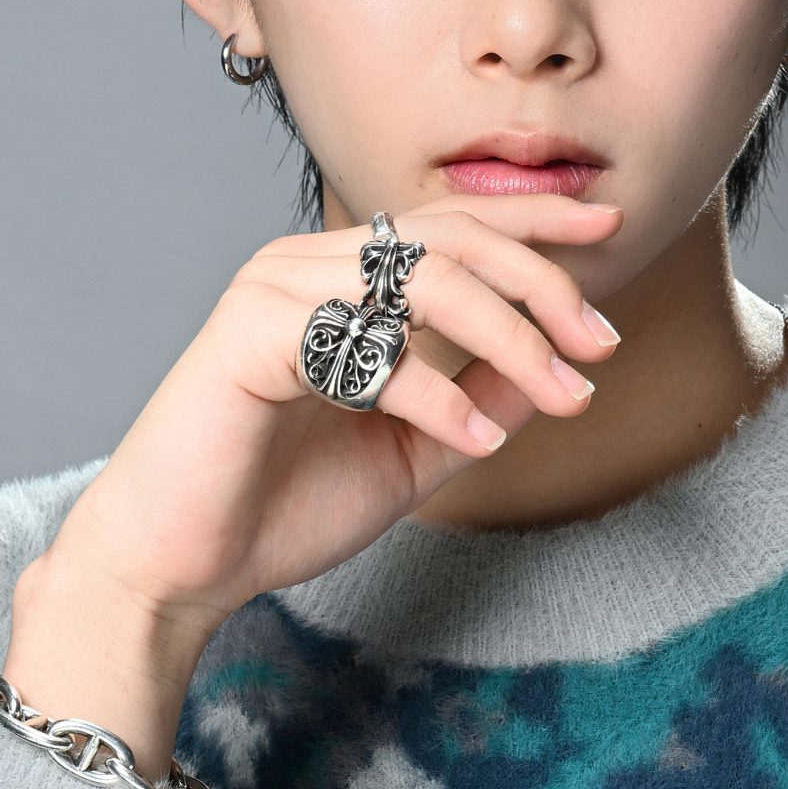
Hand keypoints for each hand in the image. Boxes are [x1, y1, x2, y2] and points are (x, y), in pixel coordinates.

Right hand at [35, 196, 624, 640]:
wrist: (179, 567)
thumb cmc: (282, 505)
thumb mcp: (413, 452)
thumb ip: (479, 404)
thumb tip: (559, 372)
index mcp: (342, 280)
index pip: (452, 225)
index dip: (534, 221)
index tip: (607, 229)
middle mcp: (308, 265)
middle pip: (452, 237)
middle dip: (542, 283)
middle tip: (600, 342)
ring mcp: (274, 290)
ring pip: (423, 280)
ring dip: (510, 337)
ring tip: (562, 394)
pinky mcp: (247, 335)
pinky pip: (369, 347)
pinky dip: (435, 393)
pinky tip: (473, 443)